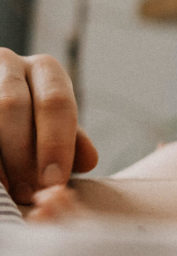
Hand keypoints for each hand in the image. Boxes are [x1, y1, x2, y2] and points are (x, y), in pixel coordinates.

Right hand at [0, 49, 97, 203]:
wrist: (1, 106)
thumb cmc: (30, 119)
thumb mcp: (53, 124)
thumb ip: (71, 141)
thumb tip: (89, 161)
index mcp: (45, 70)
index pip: (56, 103)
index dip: (56, 144)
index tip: (56, 182)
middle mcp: (10, 63)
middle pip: (14, 105)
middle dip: (22, 154)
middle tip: (28, 193)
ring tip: (9, 192)